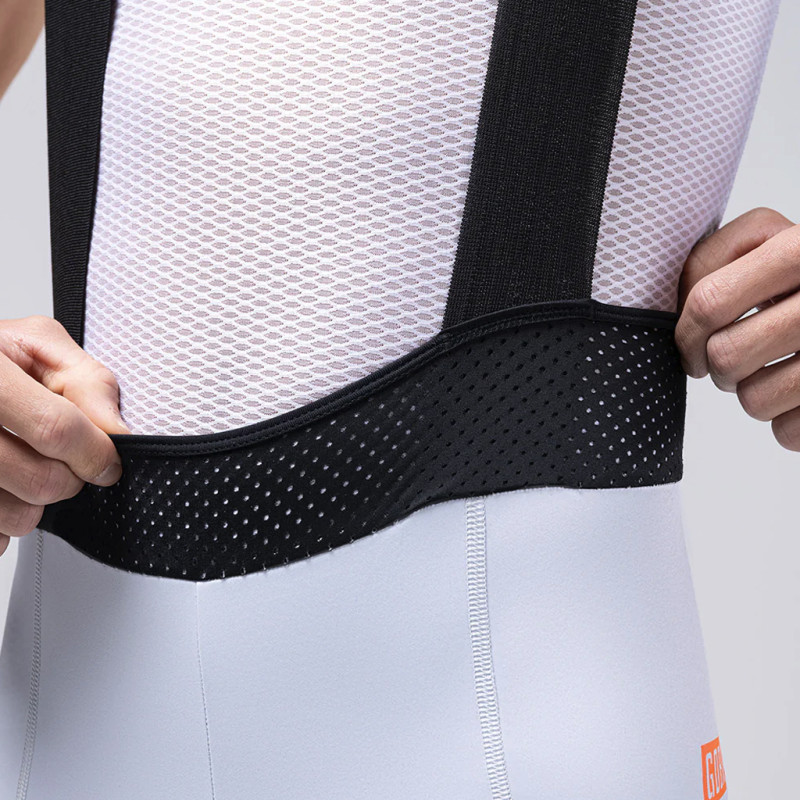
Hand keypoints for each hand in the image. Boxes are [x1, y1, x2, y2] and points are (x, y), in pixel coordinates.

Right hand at [0, 315, 130, 555]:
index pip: (54, 428)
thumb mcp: (36, 345)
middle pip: (41, 479)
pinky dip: (6, 519)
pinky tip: (2, 486)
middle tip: (65, 460)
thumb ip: (86, 381)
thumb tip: (117, 429)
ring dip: (36, 501)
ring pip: (17, 515)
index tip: (109, 461)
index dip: (95, 451)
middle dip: (71, 477)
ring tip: (26, 467)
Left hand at [676, 207, 799, 451]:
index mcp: (796, 249)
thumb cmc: (798, 282)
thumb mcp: (764, 247)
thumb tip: (664, 310)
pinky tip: (799, 396)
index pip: (708, 302)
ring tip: (773, 371)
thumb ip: (713, 263)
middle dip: (715, 367)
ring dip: (751, 395)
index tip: (690, 342)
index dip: (685, 333)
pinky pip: (786, 431)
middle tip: (731, 360)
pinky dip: (785, 424)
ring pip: (753, 399)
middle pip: (726, 355)